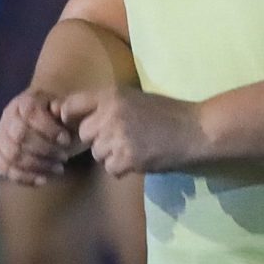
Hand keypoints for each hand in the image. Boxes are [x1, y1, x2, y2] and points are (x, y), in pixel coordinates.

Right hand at [0, 89, 84, 185]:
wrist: (53, 123)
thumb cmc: (64, 117)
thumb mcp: (69, 109)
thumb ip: (67, 109)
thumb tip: (59, 111)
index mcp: (25, 101)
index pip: (30, 113)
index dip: (49, 129)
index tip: (67, 140)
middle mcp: (8, 116)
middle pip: (19, 136)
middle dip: (44, 150)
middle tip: (64, 157)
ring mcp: (0, 135)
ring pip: (11, 155)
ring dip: (36, 166)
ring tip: (59, 168)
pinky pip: (4, 169)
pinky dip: (24, 177)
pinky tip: (44, 179)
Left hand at [56, 87, 207, 177]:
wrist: (195, 129)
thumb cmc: (167, 112)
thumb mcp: (133, 98)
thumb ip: (108, 105)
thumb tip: (79, 116)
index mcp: (111, 95)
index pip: (71, 105)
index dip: (68, 117)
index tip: (73, 124)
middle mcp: (109, 114)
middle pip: (84, 134)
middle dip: (98, 139)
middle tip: (120, 139)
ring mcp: (117, 137)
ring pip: (97, 153)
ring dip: (111, 155)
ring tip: (134, 148)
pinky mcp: (127, 157)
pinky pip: (111, 169)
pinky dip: (123, 168)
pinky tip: (139, 159)